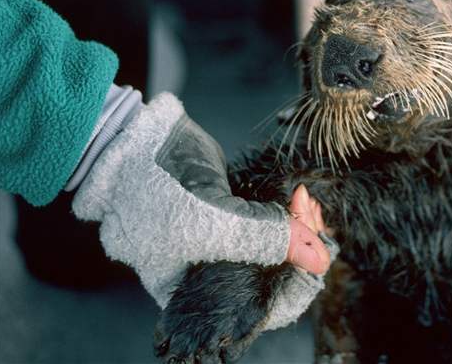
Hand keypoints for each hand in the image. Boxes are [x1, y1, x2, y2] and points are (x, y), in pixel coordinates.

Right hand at [71, 93, 328, 307]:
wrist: (130, 142)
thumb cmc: (152, 190)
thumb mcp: (209, 222)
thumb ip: (263, 240)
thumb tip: (321, 260)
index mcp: (198, 296)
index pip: (262, 308)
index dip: (296, 282)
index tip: (314, 249)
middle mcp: (213, 274)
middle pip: (278, 276)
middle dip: (303, 247)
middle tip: (311, 214)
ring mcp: (224, 243)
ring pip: (279, 247)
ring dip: (300, 226)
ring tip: (305, 201)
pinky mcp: (232, 215)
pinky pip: (271, 223)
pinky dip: (288, 212)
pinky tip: (298, 197)